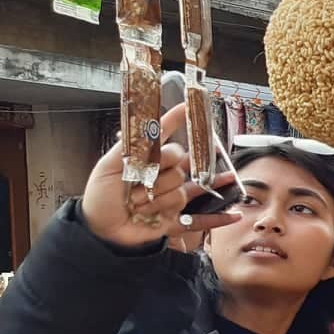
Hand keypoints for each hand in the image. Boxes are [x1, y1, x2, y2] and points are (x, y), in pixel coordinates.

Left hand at [80, 103, 240, 250]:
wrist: (100, 229)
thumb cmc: (100, 197)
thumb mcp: (109, 165)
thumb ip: (133, 146)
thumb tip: (152, 125)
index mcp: (147, 159)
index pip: (166, 136)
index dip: (176, 119)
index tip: (189, 104)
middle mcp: (163, 174)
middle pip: (179, 163)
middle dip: (158, 174)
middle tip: (138, 184)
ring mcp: (172, 196)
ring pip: (181, 189)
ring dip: (158, 199)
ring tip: (138, 206)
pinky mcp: (177, 218)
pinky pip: (201, 217)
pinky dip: (218, 219)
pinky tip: (233, 216)